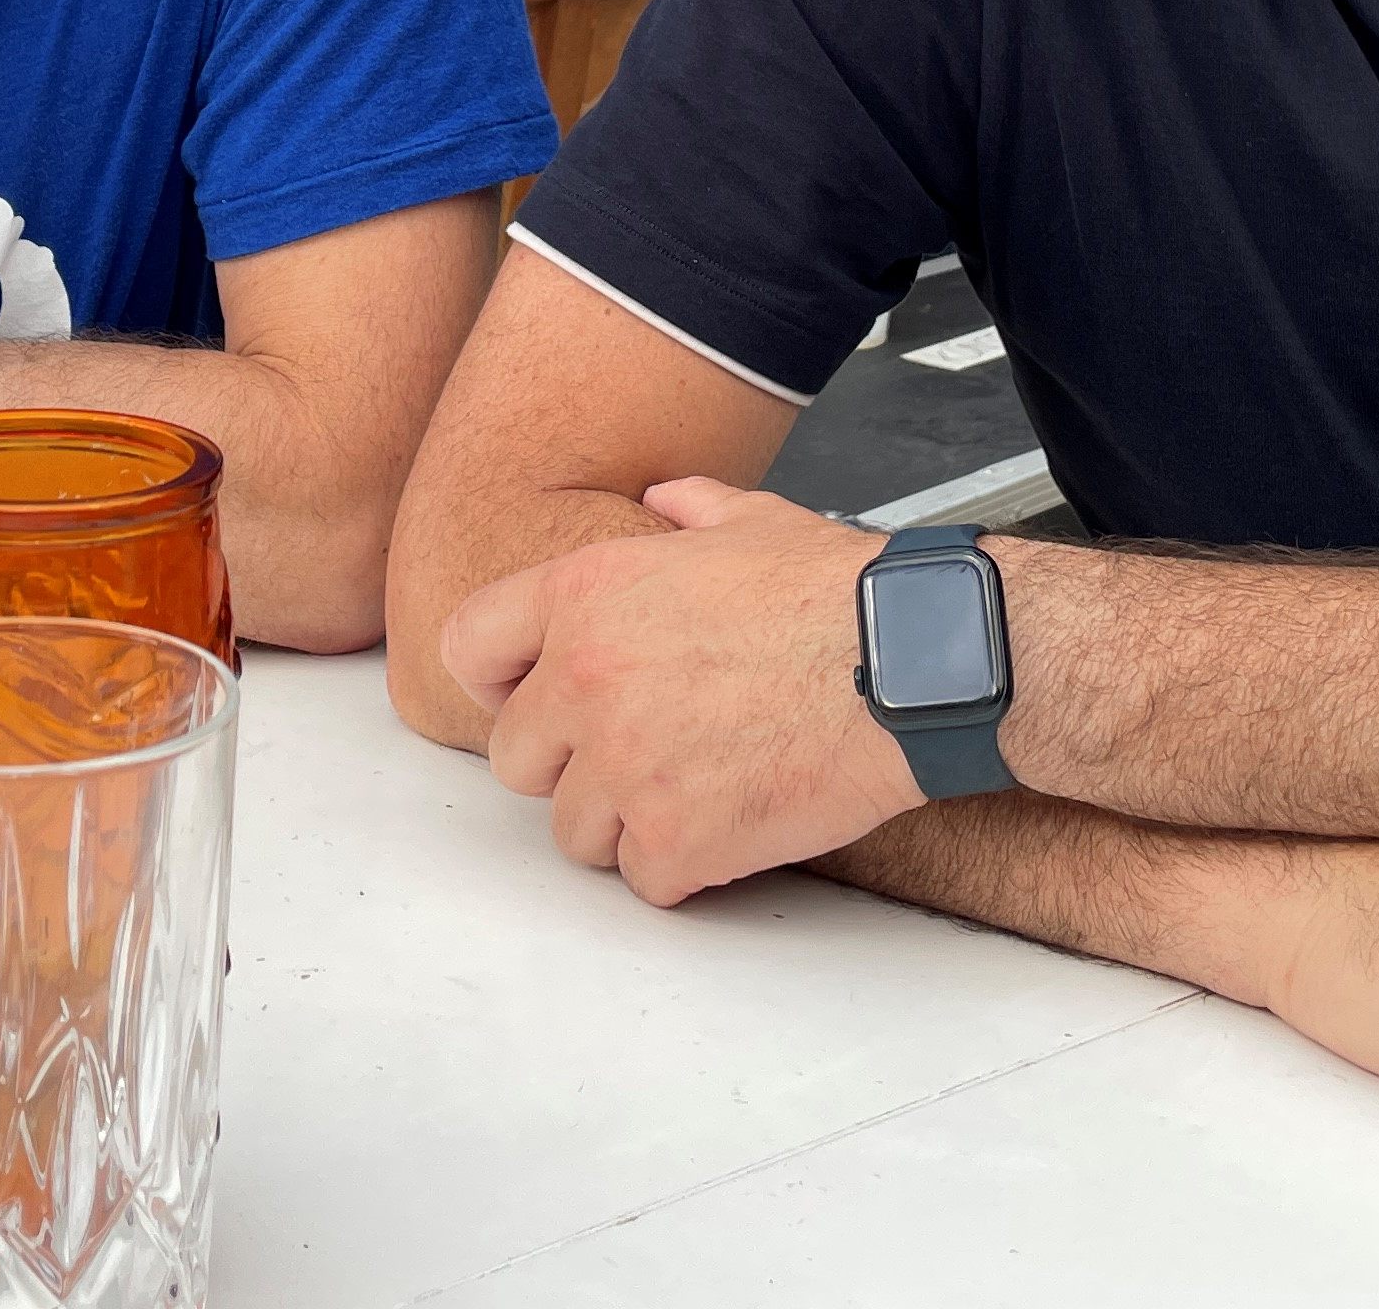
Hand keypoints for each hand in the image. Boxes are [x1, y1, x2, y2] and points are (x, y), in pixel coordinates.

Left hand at [440, 477, 917, 905]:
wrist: (910, 662)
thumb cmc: (836, 591)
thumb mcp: (749, 520)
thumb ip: (686, 510)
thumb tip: (664, 498)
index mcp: (586, 594)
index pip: (468, 647)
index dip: (499, 681)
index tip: (535, 700)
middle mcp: (586, 681)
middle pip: (516, 760)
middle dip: (569, 764)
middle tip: (639, 754)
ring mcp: (626, 768)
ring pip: (574, 832)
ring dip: (624, 822)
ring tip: (694, 791)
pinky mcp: (677, 840)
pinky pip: (643, 880)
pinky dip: (682, 868)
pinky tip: (731, 827)